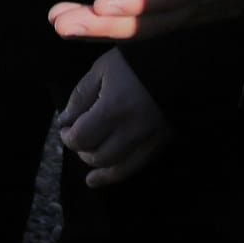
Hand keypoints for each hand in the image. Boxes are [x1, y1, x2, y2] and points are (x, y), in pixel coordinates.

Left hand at [47, 0, 243, 40]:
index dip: (138, 0)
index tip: (103, 3)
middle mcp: (192, 2)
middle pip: (145, 21)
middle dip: (103, 25)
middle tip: (62, 23)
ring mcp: (182, 14)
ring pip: (138, 29)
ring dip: (96, 28)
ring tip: (58, 22)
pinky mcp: (173, 16)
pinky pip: (137, 27)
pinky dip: (104, 26)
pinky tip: (70, 20)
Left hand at [56, 48, 170, 187]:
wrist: (179, 68)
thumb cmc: (134, 64)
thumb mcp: (101, 70)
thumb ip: (80, 97)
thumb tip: (65, 121)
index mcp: (113, 110)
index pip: (82, 138)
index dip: (67, 136)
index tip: (64, 127)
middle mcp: (132, 131)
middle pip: (98, 157)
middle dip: (80, 150)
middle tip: (75, 137)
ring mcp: (149, 141)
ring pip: (117, 169)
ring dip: (96, 167)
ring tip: (86, 161)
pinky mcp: (161, 145)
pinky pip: (135, 168)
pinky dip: (115, 175)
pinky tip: (100, 178)